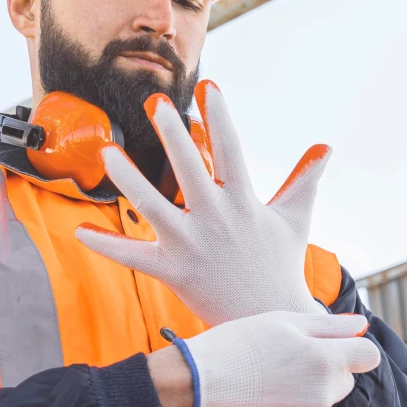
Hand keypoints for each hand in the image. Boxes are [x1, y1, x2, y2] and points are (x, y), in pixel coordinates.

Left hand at [75, 81, 330, 324]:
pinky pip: (134, 256)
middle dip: (173, 135)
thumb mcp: (295, 218)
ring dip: (129, 179)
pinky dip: (107, 245)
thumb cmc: (281, 265)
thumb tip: (326, 146)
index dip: (220, 118)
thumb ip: (304, 179)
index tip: (210, 86)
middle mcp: (215, 220)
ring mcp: (191, 246)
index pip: (231, 151)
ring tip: (108, 151)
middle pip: (190, 170)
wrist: (270, 319)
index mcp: (244, 202)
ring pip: (153, 207)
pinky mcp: (173, 271)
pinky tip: (80, 230)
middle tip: (156, 103)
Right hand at [182, 311, 380, 406]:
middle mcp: (324, 396)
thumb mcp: (283, 322)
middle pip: (344, 382)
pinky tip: (261, 404)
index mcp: (326, 362)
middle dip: (325, 372)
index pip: (368, 356)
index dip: (352, 349)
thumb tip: (362, 326)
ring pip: (320, 404)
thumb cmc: (238, 345)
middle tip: (287, 362)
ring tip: (266, 382)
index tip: (333, 347)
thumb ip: (330, 326)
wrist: (197, 388)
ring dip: (304, 394)